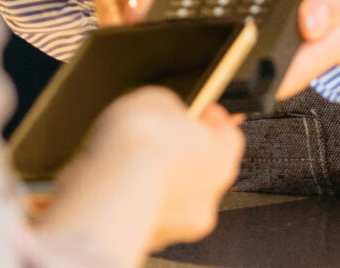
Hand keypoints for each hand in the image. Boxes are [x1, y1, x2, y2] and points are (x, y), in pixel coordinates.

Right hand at [38, 87, 244, 258]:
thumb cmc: (140, 141)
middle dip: (184, 154)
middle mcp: (210, 195)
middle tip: (162, 138)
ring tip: (134, 164)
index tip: (200, 111)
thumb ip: (171, 110)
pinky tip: (121, 186)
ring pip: (177, 198)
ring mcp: (183, 223)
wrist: (110, 185)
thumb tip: (165, 113)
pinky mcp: (154, 239)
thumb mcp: (158, 99)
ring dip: (162, 182)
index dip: (211, 121)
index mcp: (222, 157)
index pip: (228, 136)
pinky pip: (151, 214)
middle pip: (203, 170)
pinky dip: (141, 201)